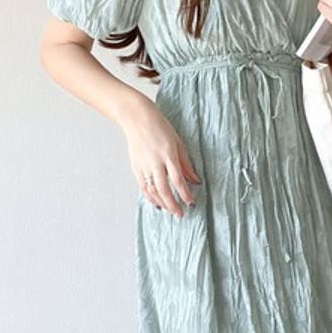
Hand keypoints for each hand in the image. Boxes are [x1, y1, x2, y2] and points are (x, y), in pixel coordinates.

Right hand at [123, 101, 201, 218]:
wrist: (137, 118)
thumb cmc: (159, 127)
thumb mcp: (178, 142)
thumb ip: (186, 163)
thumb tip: (195, 180)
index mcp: (168, 155)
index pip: (178, 180)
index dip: (185, 194)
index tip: (191, 203)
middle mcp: (155, 162)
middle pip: (165, 189)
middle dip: (173, 204)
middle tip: (181, 214)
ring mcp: (144, 166)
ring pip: (153, 191)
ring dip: (162, 203)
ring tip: (171, 211)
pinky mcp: (136, 167)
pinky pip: (144, 187)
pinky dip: (150, 197)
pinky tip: (157, 203)